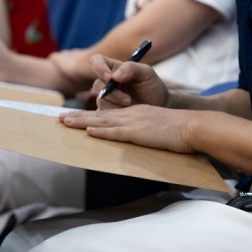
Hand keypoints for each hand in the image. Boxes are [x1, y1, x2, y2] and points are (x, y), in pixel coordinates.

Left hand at [61, 103, 192, 154]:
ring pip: (103, 122)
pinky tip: (89, 132)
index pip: (108, 114)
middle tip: (60, 118)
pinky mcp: (139, 133)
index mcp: (136, 113)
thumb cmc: (180, 130)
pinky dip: (101, 132)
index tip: (76, 117)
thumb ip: (147, 131)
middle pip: (100, 116)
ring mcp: (134, 122)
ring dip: (82, 122)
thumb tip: (141, 138)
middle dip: (79, 117)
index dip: (90, 115)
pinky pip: (116, 132)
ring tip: (65, 122)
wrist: (192, 126)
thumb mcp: (159, 126)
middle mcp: (132, 114)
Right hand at [89, 55, 171, 108]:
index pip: (96, 60)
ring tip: (132, 106)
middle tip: (128, 100)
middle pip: (97, 84)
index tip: (109, 77)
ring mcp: (106, 98)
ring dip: (116, 105)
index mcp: (114, 68)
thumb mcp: (147, 73)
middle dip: (112, 93)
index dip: (99, 67)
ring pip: (101, 100)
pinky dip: (116, 114)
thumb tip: (114, 76)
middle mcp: (107, 82)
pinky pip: (104, 114)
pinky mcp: (107, 112)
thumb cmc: (153, 87)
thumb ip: (131, 68)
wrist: (159, 107)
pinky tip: (128, 113)